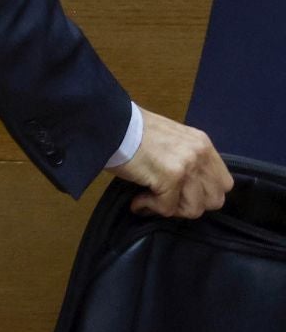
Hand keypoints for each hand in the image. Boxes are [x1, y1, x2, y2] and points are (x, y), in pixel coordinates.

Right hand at [110, 109, 233, 218]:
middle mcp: (200, 154)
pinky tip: (137, 199)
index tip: (179, 192)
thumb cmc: (131, 130)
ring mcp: (187, 165)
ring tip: (149, 197)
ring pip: (193, 209)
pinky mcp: (170, 176)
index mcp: (203, 144)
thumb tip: (186, 189)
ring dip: (170, 208)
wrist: (109, 122)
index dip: (202, 194)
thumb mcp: (170, 140)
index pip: (223, 184)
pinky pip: (166, 208)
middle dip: (189, 204)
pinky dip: (150, 207)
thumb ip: (185, 160)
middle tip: (166, 198)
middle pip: (214, 200)